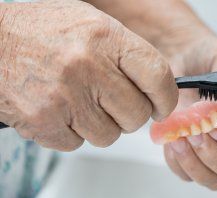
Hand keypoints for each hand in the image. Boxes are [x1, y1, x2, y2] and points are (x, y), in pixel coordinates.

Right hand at [0, 0, 177, 150]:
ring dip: (100, 124)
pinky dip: (73, 132)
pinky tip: (60, 110)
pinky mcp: (44, 122)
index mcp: (106, 38)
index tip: (161, 105)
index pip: (157, 76)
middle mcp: (88, 67)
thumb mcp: (93, 25)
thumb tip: (155, 86)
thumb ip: (126, 54)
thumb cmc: (43, 32)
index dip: (165, 97)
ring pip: (108, 135)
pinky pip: (78, 144)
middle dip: (129, 114)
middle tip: (112, 101)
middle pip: (135, 115)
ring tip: (80, 101)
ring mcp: (65, 98)